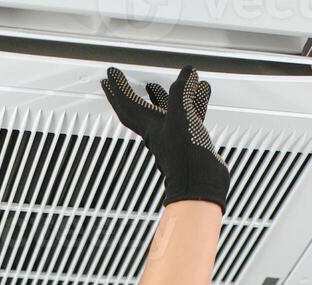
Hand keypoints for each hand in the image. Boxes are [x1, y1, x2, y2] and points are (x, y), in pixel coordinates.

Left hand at [100, 65, 228, 212]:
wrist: (201, 183)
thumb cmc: (185, 156)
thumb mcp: (180, 116)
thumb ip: (181, 92)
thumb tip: (186, 74)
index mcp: (149, 127)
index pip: (127, 103)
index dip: (119, 87)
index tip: (111, 74)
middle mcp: (157, 131)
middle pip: (137, 109)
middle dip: (127, 94)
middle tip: (118, 83)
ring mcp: (173, 136)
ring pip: (165, 110)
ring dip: (161, 96)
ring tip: (156, 83)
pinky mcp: (190, 140)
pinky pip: (189, 115)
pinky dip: (193, 101)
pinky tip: (200, 91)